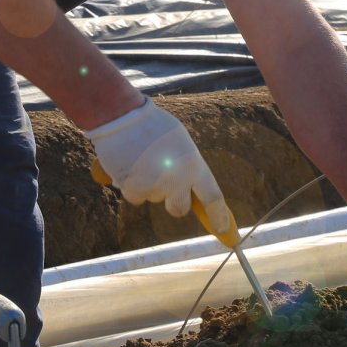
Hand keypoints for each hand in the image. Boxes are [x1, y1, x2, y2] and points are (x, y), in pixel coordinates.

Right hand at [85, 97, 235, 241]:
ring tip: (142, 161)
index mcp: (194, 165)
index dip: (219, 216)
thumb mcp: (180, 142)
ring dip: (149, 186)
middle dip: (173, 202)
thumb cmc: (152, 125)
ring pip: (154, 199)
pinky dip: (131, 186)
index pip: (213, 197)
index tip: (224, 230)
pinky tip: (129, 165)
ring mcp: (156, 187)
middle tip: (163, 183)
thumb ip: (188, 166)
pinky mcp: (134, 190)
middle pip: (179, 209)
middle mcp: (178, 180)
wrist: (122, 116)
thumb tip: (191, 190)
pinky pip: (135, 197)